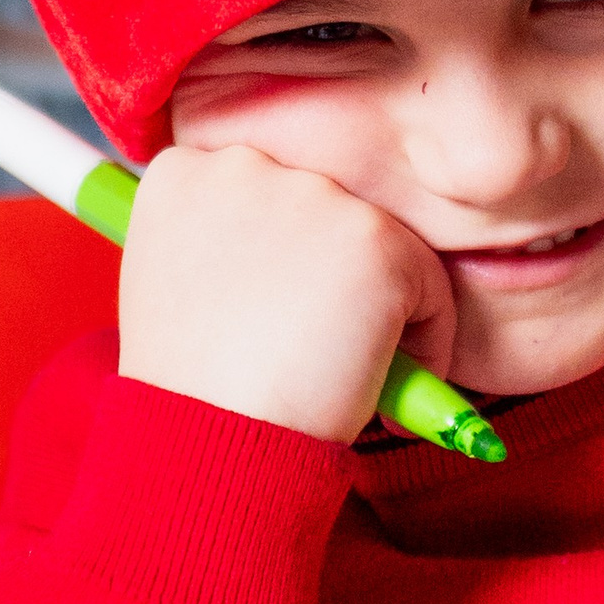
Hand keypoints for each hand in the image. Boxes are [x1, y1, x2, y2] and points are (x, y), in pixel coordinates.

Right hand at [117, 141, 455, 444]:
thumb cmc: (188, 388)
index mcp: (184, 173)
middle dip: (332, 275)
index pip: (258, 190)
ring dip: (379, 305)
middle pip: (322, 208)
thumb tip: (284, 256)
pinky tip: (381, 385)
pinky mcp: (376, 237)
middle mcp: (245, 163)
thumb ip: (216, 245)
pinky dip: (427, 339)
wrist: (211, 440)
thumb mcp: (173, 290)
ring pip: (380, 242)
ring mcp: (314, 196)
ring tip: (349, 370)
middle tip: (318, 346)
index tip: (278, 314)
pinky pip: (430, 283)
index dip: (280, 254)